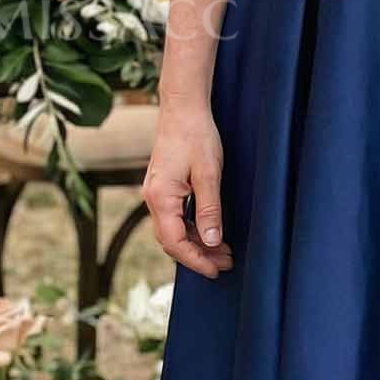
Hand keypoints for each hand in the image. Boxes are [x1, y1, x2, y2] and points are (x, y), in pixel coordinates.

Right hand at [144, 106, 232, 279]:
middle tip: (226, 263)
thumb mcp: (209, 174)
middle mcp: (153, 199)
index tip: (216, 270)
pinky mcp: (163, 187)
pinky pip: (174, 218)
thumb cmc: (197, 136)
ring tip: (223, 251)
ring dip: (197, 243)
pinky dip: (191, 229)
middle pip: (172, 240)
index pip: (175, 242)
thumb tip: (213, 241)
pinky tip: (209, 232)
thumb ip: (209, 210)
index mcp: (161, 198)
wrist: (183, 108)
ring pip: (173, 230)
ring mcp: (156, 193)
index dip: (196, 260)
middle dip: (199, 255)